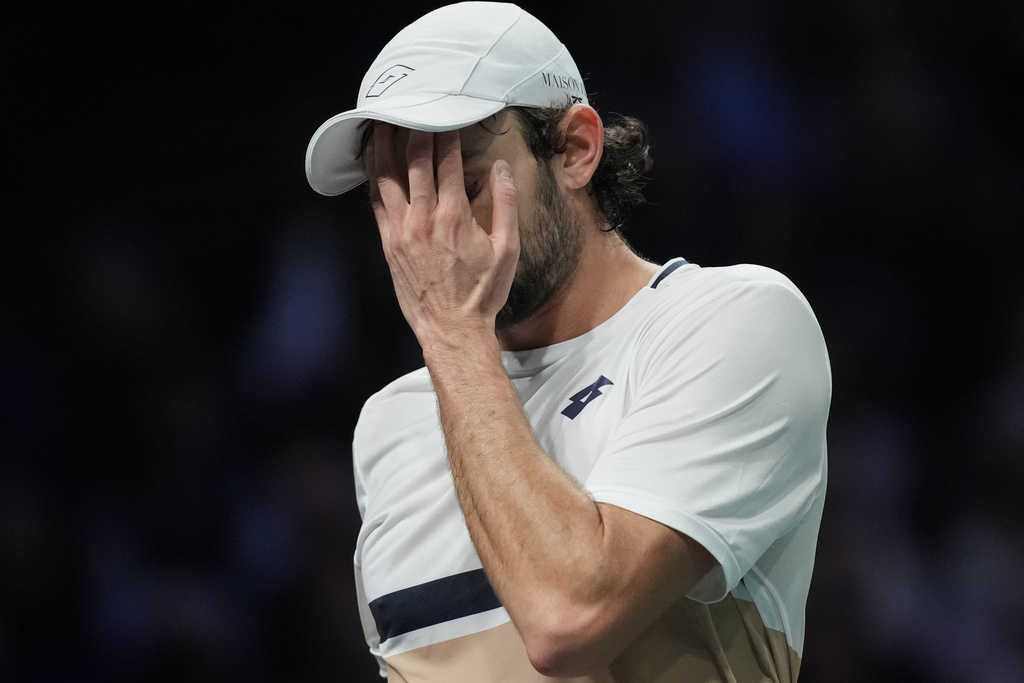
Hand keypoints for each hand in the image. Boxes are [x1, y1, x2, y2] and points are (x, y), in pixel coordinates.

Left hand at [368, 124, 519, 346]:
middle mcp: (424, 219)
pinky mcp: (388, 244)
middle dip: (413, 130)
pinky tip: (371, 161)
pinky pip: (376, 202)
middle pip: (414, 162)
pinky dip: (373, 177)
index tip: (446, 114)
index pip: (447, 162)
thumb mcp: (508, 249)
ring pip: (387, 177)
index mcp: (455, 216)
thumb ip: (505, 204)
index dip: (446, 134)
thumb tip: (500, 167)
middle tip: (411, 106)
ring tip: (382, 121)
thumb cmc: (482, 292)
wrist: (451, 329)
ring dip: (384, 146)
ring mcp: (401, 231)